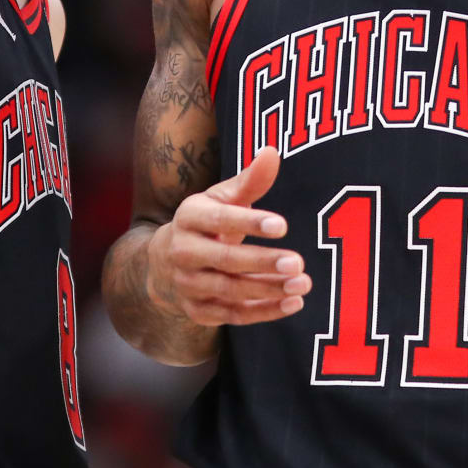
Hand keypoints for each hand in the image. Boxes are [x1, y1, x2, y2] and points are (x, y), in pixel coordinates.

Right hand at [146, 146, 310, 324]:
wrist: (164, 265)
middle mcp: (183, 252)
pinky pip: (233, 315)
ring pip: (231, 290)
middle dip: (263, 262)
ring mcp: (188, 284)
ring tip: (303, 282)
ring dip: (268, 289)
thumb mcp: (221, 198)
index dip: (250, 223)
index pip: (220, 219)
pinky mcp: (198, 311)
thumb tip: (273, 151)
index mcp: (189, 217)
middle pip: (226, 259)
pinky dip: (264, 311)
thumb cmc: (206, 224)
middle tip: (298, 262)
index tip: (283, 226)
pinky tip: (294, 303)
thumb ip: (250, 181)